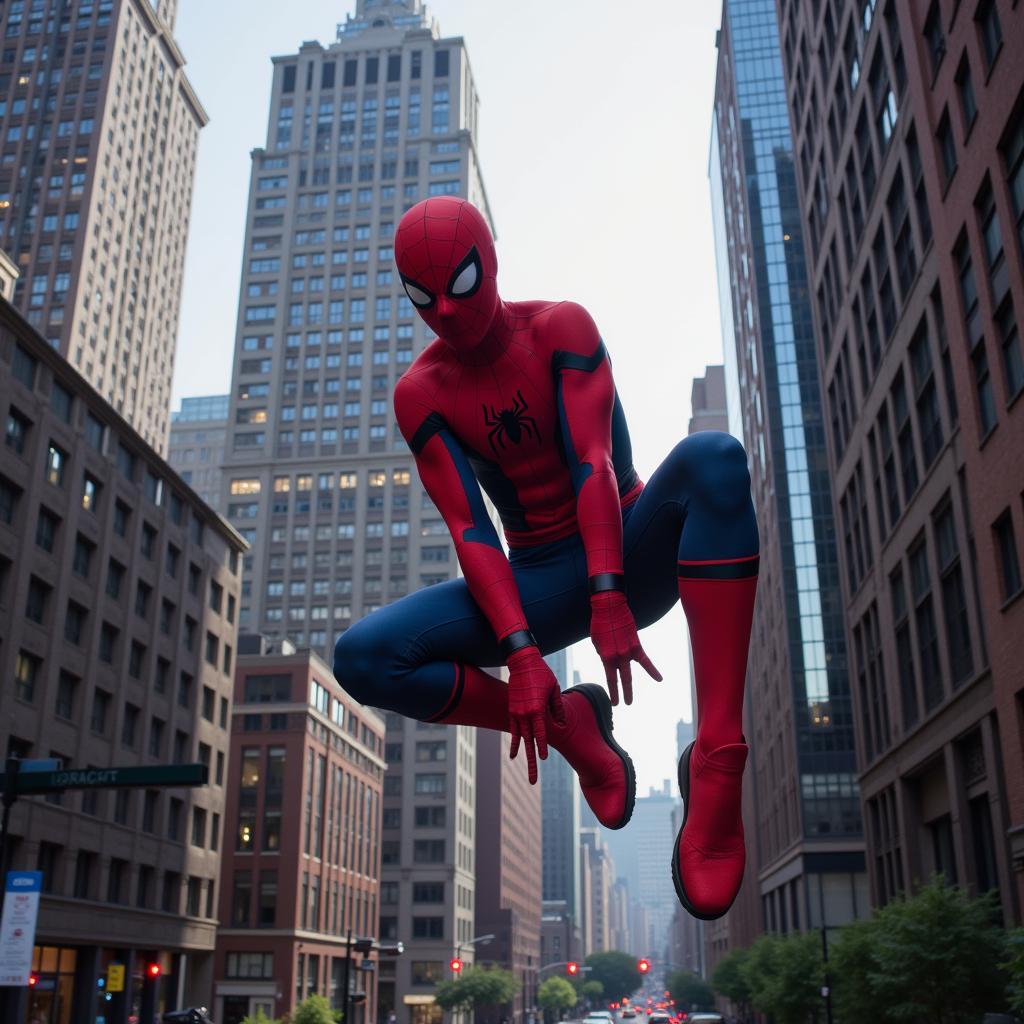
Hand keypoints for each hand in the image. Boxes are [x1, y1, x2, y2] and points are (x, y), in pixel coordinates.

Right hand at [506, 646, 565, 783]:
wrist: (521, 661)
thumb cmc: (541, 673)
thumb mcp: (554, 688)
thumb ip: (558, 708)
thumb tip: (562, 725)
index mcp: (536, 709)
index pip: (541, 734)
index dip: (542, 748)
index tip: (544, 759)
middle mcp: (524, 714)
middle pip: (529, 743)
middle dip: (532, 762)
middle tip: (532, 780)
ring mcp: (516, 713)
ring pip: (520, 739)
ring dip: (523, 756)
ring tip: (527, 773)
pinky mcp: (512, 710)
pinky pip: (513, 730)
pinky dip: (514, 742)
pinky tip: (514, 754)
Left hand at [590, 590, 661, 704]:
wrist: (610, 607)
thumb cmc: (600, 623)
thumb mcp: (596, 642)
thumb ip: (603, 654)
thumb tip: (612, 660)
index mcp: (605, 657)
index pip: (610, 679)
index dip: (612, 692)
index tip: (613, 702)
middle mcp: (617, 657)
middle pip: (621, 680)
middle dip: (621, 694)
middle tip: (622, 705)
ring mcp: (627, 652)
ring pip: (631, 674)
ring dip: (629, 689)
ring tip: (630, 701)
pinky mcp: (636, 645)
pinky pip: (646, 661)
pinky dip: (653, 670)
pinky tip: (659, 679)